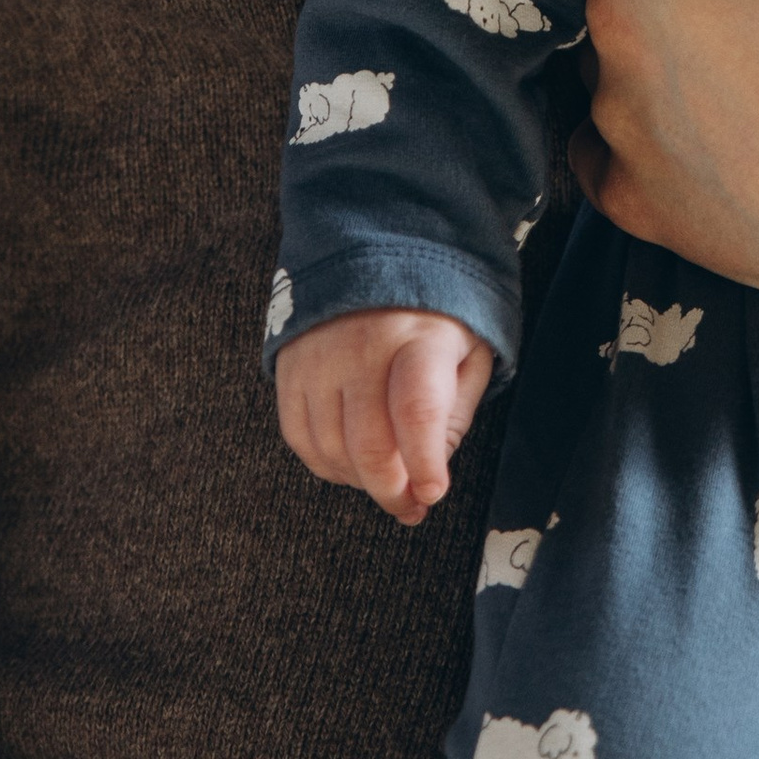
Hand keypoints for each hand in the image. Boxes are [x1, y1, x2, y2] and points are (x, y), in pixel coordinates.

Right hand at [274, 306, 493, 523]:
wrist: (375, 252)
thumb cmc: (432, 315)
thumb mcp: (468, 350)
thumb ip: (454, 413)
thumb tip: (426, 475)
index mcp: (420, 336)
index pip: (417, 409)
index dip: (424, 461)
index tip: (432, 493)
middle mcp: (363, 345)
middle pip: (369, 443)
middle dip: (393, 490)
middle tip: (411, 505)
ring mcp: (320, 356)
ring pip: (331, 449)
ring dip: (361, 481)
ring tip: (386, 477)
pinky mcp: (290, 367)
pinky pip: (299, 439)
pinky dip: (327, 465)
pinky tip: (351, 462)